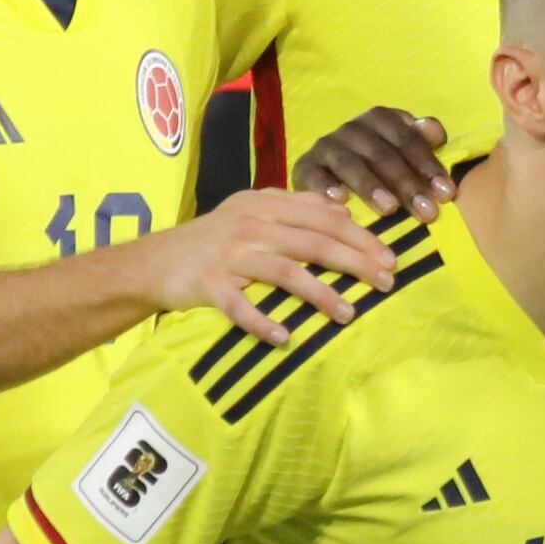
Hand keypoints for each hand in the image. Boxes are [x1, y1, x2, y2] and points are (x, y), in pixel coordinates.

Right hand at [129, 189, 407, 345]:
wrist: (153, 261)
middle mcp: (250, 225)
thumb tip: (342, 210)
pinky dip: (261, 322)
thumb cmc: (213, 239)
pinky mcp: (208, 283)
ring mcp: (229, 255)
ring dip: (320, 293)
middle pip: (313, 241)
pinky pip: (238, 306)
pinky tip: (284, 337)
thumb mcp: (251, 211)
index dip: (361, 237)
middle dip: (355, 262)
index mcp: (265, 205)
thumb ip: (295, 207)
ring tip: (349, 314)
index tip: (392, 257)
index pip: (323, 218)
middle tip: (386, 282)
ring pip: (284, 271)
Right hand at [289, 107, 454, 215]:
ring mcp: (326, 146)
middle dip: (407, 183)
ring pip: (351, 163)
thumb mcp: (402, 152)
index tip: (447, 194)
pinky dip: (326, 186)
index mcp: (380, 120)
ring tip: (390, 209)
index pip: (408, 140)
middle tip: (427, 212)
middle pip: (382, 154)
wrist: (329, 174)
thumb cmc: (380, 168)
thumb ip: (420, 142)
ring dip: (371, 186)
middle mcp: (352, 129)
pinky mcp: (305, 166)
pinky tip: (340, 201)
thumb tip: (435, 132)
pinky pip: (314, 174)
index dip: (428, 165)